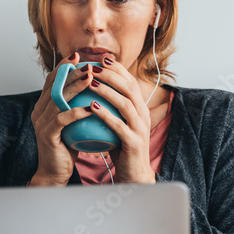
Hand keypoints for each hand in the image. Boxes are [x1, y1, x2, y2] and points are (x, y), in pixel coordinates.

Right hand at [30, 51, 97, 185]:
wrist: (55, 172)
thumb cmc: (68, 147)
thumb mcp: (73, 123)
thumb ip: (77, 106)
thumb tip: (96, 89)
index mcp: (44, 106)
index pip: (52, 80)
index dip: (64, 67)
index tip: (78, 57)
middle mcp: (39, 111)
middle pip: (54, 85)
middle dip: (71, 72)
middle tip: (88, 64)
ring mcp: (41, 122)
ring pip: (57, 99)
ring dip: (75, 87)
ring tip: (91, 79)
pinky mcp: (47, 134)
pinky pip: (62, 119)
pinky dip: (76, 112)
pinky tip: (91, 107)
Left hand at [86, 56, 156, 184]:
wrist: (133, 175)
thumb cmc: (121, 148)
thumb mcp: (117, 123)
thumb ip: (109, 108)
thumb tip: (90, 89)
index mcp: (139, 108)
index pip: (130, 82)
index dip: (117, 69)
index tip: (100, 59)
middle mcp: (143, 115)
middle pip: (129, 88)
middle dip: (111, 74)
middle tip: (92, 67)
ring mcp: (140, 128)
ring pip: (125, 103)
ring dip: (108, 91)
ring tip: (91, 82)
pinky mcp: (134, 142)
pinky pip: (119, 125)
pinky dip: (106, 114)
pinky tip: (92, 107)